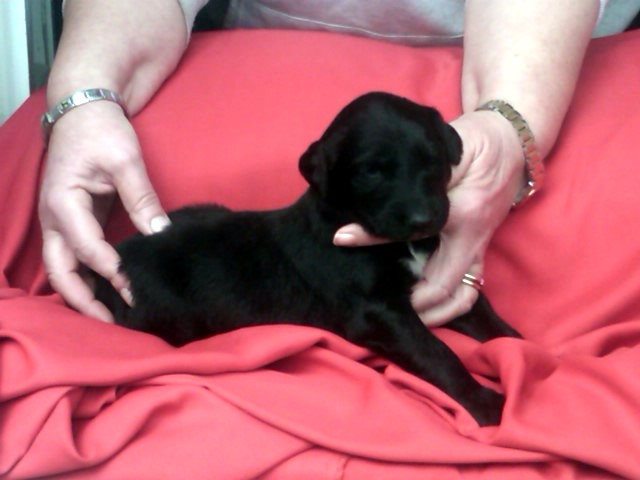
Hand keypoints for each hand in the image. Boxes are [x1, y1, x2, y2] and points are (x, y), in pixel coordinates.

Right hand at [39, 101, 169, 321]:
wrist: (82, 109)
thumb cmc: (100, 130)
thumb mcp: (125, 161)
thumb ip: (141, 199)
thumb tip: (160, 235)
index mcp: (63, 202)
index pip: (86, 248)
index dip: (111, 273)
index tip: (134, 291)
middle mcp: (53, 218)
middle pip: (60, 271)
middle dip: (84, 300)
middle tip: (114, 322)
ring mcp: (58, 222)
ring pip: (62, 269)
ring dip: (82, 294)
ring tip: (111, 316)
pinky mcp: (71, 222)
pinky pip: (73, 257)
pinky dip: (86, 278)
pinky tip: (107, 291)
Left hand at [334, 110, 523, 325]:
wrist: (513, 142)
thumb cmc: (477, 142)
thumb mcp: (445, 153)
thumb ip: (414, 180)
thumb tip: (373, 202)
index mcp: (464, 214)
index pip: (417, 238)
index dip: (378, 239)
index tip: (344, 239)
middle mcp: (474, 239)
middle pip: (446, 291)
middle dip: (417, 308)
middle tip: (380, 305)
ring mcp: (480, 248)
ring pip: (463, 296)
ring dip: (437, 312)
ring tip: (405, 314)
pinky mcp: (480, 249)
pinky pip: (468, 287)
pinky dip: (447, 301)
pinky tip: (422, 302)